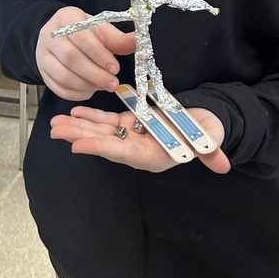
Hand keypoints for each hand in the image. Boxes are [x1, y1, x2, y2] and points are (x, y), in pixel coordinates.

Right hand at [36, 7, 135, 100]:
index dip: (100, 55)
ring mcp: (42, 55)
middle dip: (95, 74)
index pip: (82, 37)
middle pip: (71, 58)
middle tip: (113, 84)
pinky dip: (76, 93)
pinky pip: (57, 88)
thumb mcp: (102, 31)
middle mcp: (49, 35)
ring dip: (87, 85)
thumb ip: (119, 39)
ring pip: (63, 76)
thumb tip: (139, 41)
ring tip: (103, 86)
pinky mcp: (42, 72)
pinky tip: (90, 91)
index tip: (115, 68)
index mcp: (66, 18)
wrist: (62, 37)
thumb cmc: (85, 33)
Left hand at [50, 105, 230, 174]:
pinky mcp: (129, 124)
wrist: (203, 124)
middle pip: (104, 143)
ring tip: (55, 123)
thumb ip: (212, 151)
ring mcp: (131, 136)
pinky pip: (106, 122)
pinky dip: (90, 117)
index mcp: (153, 157)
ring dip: (78, 127)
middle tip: (56, 131)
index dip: (101, 148)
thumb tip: (223, 165)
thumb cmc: (206, 132)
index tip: (78, 146)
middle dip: (80, 137)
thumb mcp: (210, 139)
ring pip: (100, 132)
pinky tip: (74, 112)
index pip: (123, 153)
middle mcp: (137, 150)